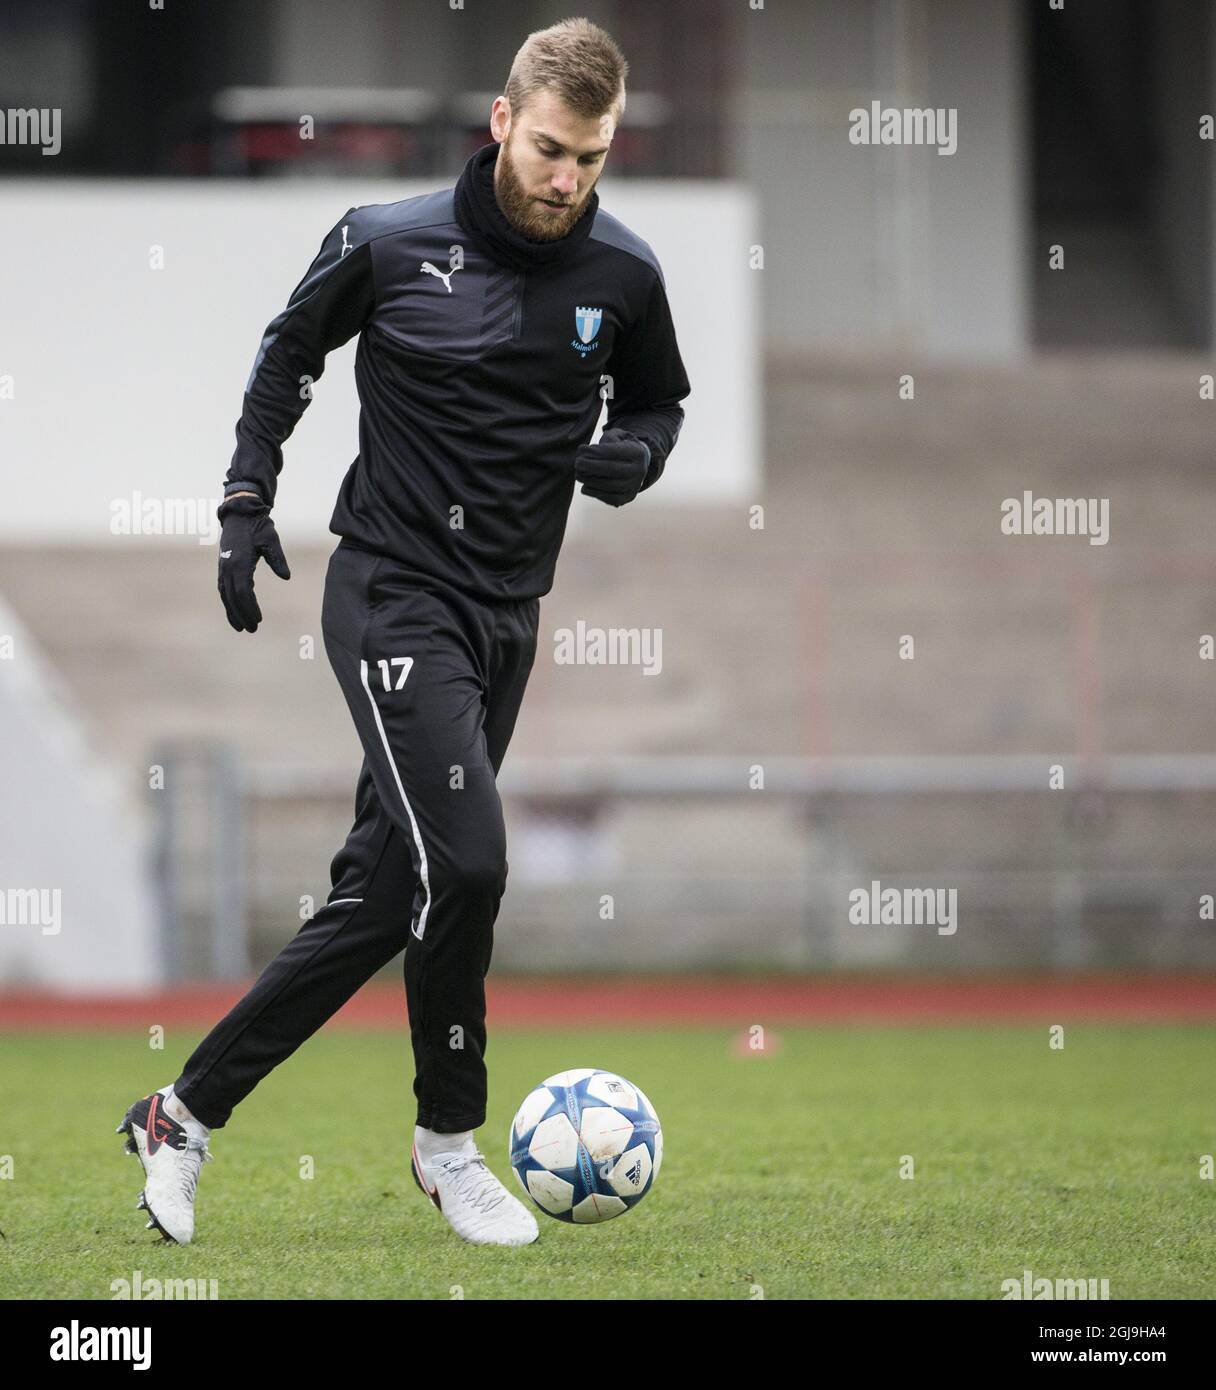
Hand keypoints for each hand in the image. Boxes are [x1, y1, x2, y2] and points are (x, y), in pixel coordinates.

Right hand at [216, 494, 290, 632]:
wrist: (240, 513)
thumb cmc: (258, 526)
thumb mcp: (271, 539)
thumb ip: (278, 559)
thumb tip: (286, 577)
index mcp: (239, 562)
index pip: (243, 592)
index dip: (250, 608)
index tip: (258, 620)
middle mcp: (228, 567)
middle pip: (233, 598)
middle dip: (242, 615)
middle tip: (252, 630)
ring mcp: (223, 567)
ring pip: (225, 596)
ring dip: (232, 612)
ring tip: (241, 628)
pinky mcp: (223, 567)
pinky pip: (223, 589)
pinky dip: (228, 602)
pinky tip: (234, 612)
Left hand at [574, 427, 650, 507]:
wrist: (636, 464)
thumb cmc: (620, 447)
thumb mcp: (616, 436)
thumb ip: (605, 440)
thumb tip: (587, 452)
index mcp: (638, 452)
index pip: (614, 451)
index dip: (596, 451)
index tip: (581, 449)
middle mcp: (640, 470)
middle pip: (613, 469)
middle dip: (591, 466)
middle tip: (577, 463)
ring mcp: (635, 486)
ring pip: (610, 485)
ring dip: (591, 480)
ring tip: (578, 475)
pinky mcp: (628, 498)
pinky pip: (610, 498)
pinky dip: (595, 493)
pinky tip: (585, 486)